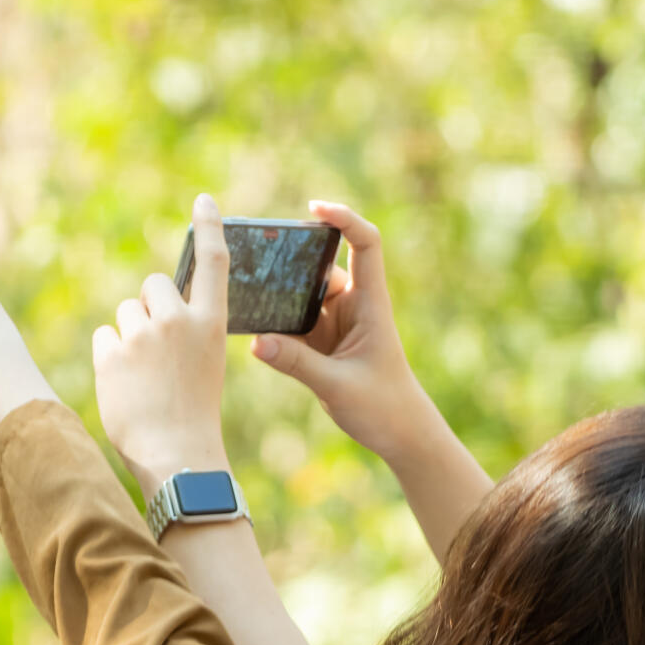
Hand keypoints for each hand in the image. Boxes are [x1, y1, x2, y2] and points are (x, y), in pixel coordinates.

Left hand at [91, 194, 231, 492]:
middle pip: (153, 285)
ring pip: (125, 311)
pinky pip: (104, 336)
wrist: (176, 456)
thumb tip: (150, 306)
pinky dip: (109, 356)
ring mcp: (143, 335)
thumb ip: (184, 330)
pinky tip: (124, 384)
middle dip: (149, 306)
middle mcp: (178, 321)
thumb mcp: (203, 364)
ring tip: (143, 375)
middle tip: (156, 347)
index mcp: (211, 324)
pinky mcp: (112, 352)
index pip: (213, 263)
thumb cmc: (192, 414)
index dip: (209, 227)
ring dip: (128, 334)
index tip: (203, 201)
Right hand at [252, 201, 435, 460]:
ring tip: (244, 288)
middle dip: (292, 260)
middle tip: (256, 254)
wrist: (400, 435)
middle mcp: (354, 307)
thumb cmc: (384, 407)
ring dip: (279, 295)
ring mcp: (336, 325)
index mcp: (371, 304)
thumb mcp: (338, 386)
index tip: (314, 209)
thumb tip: (256, 342)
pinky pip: (294, 325)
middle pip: (322, 268)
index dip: (345, 219)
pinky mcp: (322, 345)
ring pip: (303, 297)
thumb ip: (297, 364)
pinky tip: (248, 324)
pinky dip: (274, 324)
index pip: (365, 244)